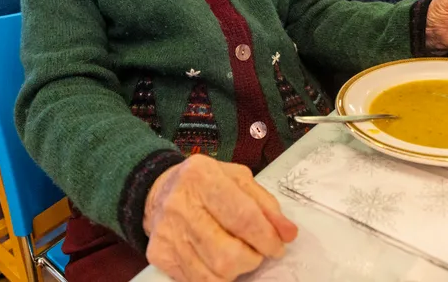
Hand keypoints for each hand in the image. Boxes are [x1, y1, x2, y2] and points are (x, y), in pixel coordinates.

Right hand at [144, 155, 296, 281]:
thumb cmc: (206, 184)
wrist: (159, 190)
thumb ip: (266, 205)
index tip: (277, 247)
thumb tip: (288, 234)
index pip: (243, 217)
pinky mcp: (160, 255)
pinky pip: (197, 281)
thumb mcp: (238, 180)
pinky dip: (216, 277)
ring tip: (236, 254)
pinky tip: (217, 261)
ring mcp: (168, 233)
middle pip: (228, 254)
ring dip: (235, 271)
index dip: (267, 238)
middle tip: (255, 251)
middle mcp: (180, 204)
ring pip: (214, 274)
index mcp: (202, 177)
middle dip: (251, 259)